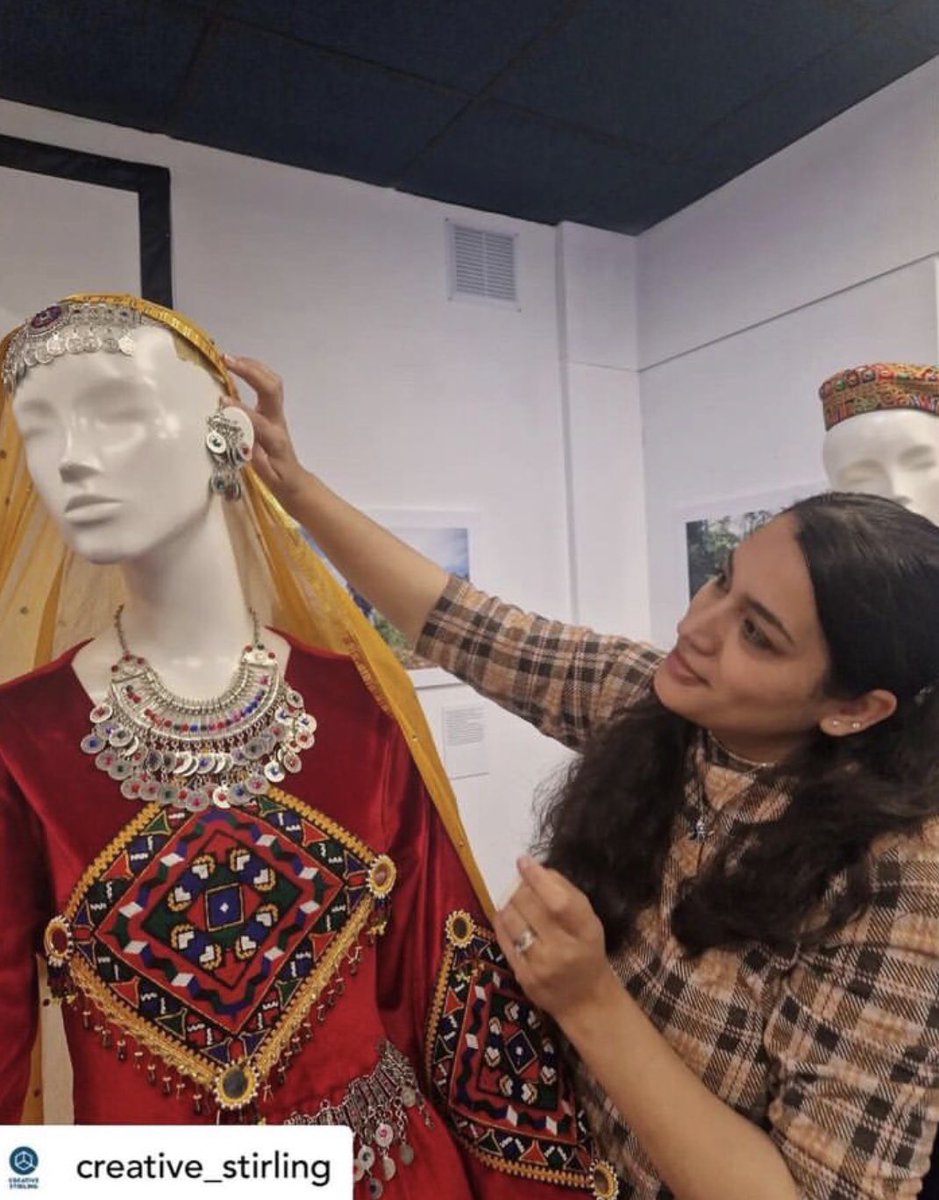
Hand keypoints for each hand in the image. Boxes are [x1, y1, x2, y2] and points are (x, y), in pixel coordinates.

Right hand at [223, 354, 305, 500]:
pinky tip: (239, 366)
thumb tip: (242, 441)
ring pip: (272, 382)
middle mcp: (278, 421)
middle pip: (272, 389)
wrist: (293, 479)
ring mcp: (277, 413)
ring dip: (253, 366)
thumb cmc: (277, 479)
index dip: (241, 409)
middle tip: (227, 361)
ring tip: (230, 359)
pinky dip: (254, 371)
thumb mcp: (266, 475)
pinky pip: (268, 384)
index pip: (258, 419)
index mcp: (275, 439)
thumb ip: (255, 459)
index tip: (221, 400)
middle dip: (251, 372)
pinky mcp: (273, 410)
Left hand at [494, 855, 611, 1026]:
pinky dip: (502, 922)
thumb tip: (537, 868)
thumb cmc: (587, 951)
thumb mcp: (588, 921)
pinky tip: (508, 918)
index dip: (537, 878)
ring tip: (516, 902)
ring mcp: (540, 965)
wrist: (585, 1000)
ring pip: (511, 920)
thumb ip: (566, 893)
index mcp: (586, 931)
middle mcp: (563, 949)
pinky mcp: (523, 977)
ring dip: (509, 903)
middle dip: (520, 888)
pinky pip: (503, 939)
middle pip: (529, 906)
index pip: (558, 901)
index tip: (523, 861)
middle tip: (522, 885)